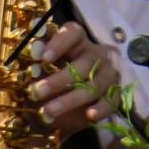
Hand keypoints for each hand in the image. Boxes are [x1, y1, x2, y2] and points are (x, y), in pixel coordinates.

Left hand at [29, 21, 121, 135]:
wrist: (74, 105)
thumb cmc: (56, 79)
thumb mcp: (45, 69)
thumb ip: (37, 63)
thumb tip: (32, 56)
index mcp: (78, 42)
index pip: (74, 33)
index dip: (59, 43)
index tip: (42, 58)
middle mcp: (97, 54)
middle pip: (83, 64)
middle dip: (59, 80)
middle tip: (37, 92)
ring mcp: (109, 74)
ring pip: (96, 85)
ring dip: (72, 99)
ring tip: (50, 110)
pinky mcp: (116, 94)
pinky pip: (112, 101)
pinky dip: (101, 108)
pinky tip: (89, 115)